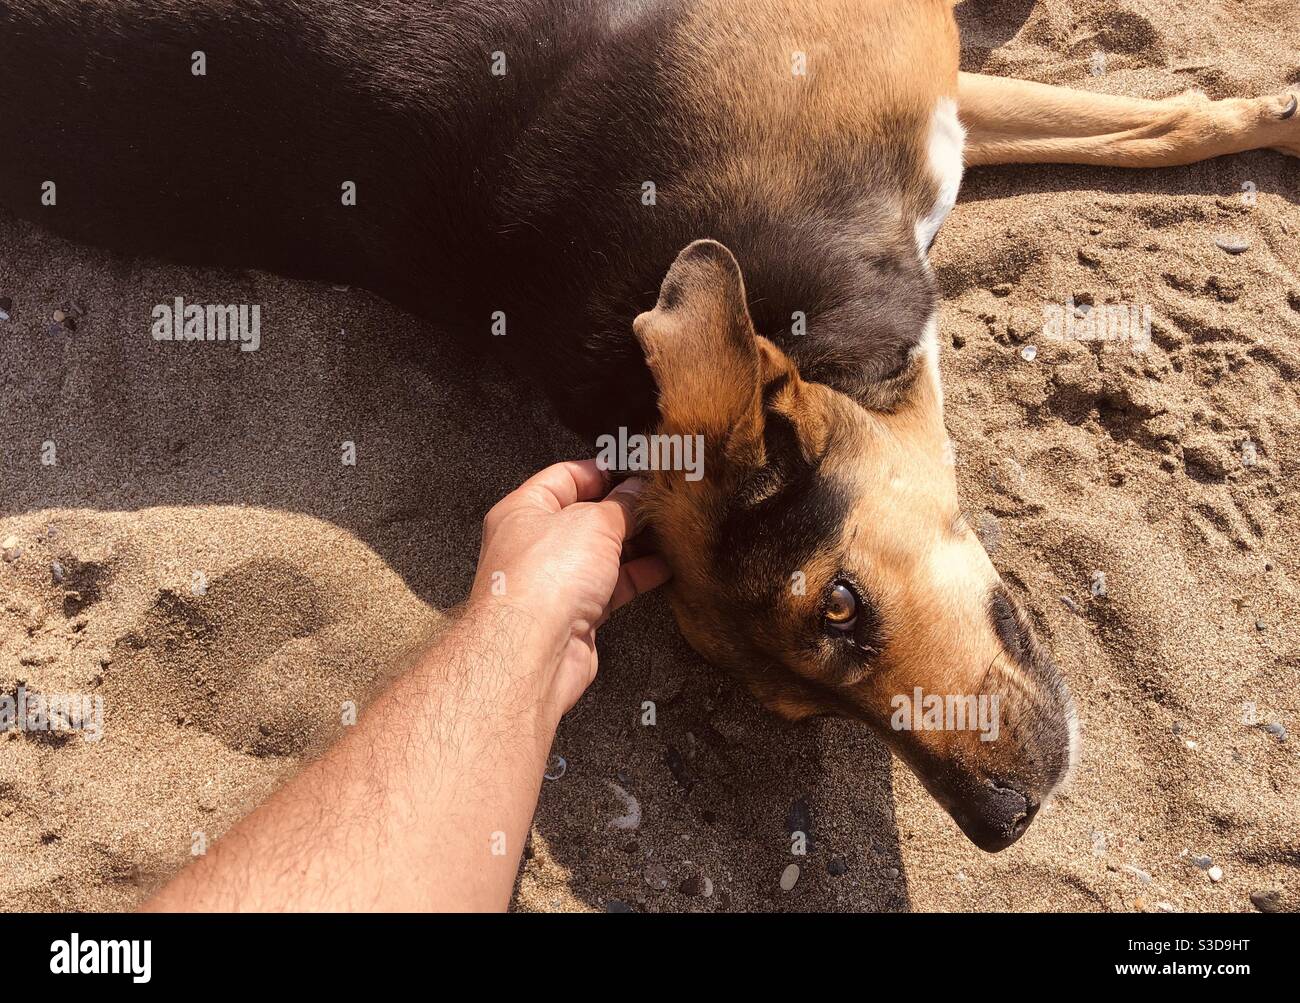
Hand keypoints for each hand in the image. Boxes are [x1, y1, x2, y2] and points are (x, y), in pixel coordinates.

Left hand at [469, 459, 670, 713]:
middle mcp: (535, 544)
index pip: (564, 476)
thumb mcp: (593, 522)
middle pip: (586, 515)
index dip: (602, 470)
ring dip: (636, 544)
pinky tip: (666, 566)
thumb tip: (639, 491)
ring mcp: (555, 580)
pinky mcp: (575, 613)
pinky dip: (638, 575)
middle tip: (662, 501)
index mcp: (524, 510)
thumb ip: (621, 505)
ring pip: (602, 553)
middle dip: (624, 509)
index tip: (636, 469)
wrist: (534, 650)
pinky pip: (612, 586)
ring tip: (672, 531)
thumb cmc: (545, 577)